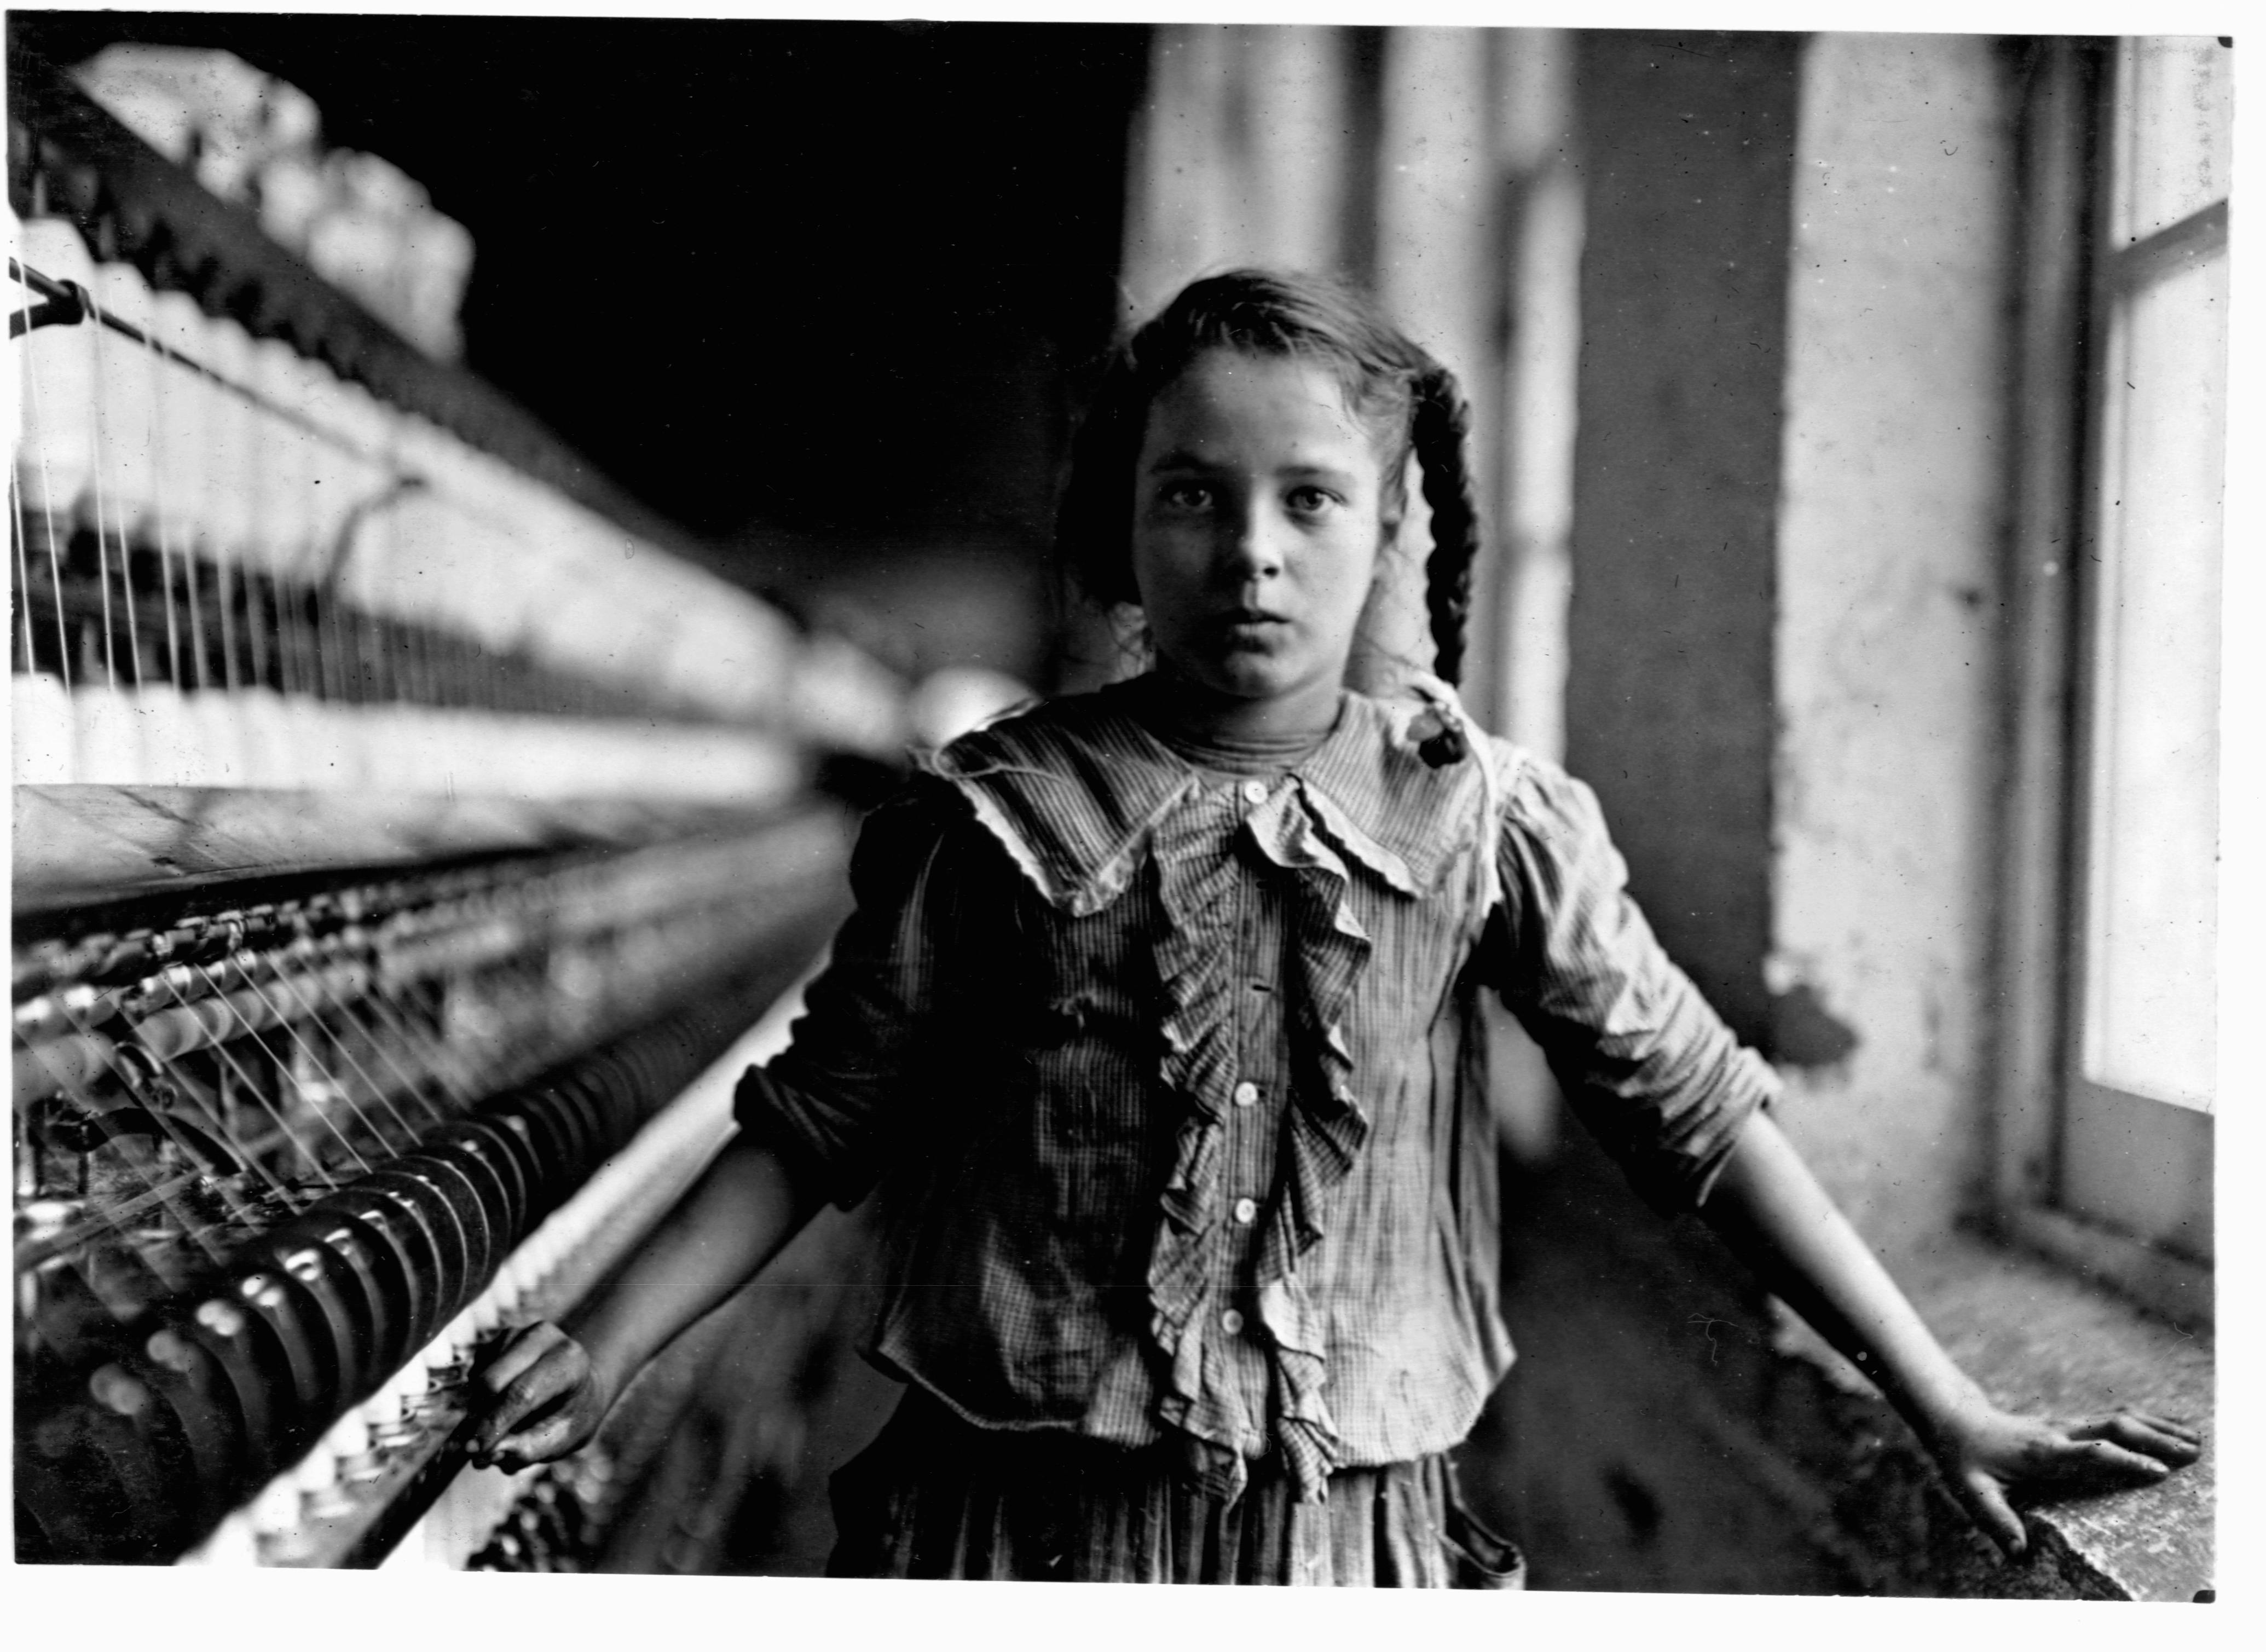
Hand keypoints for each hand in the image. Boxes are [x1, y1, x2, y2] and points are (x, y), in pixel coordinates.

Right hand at [464, 1320, 616, 1472]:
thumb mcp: (562, 1439)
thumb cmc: (570, 1416)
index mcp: (570, 1361)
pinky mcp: (501, 1337)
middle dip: (480, 1417)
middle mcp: (544, 1337)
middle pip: (492, 1381)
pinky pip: (477, 1371)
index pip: (523, 1393)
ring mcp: (520, 1332)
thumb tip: (488, 1454)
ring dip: (480, 1408)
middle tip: (477, 1447)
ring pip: (480, 1377)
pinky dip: (481, 1396)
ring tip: (502, 1424)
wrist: (578, 1387)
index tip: (474, 1450)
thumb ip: (528, 1449)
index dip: (495, 1423)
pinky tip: (502, 1403)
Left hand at [1929, 1403, 2202, 1558]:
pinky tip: (2168, 1428)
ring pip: (2117, 1419)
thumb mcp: (1973, 1493)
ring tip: (2195, 1439)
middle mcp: (2058, 1434)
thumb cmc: (1965, 1461)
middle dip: (2155, 1439)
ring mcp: (2065, 1426)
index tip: (2159, 1472)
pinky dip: (2144, 1422)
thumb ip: (1996, 1521)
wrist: (1956, 1421)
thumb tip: (2019, 1554)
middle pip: (2113, 1429)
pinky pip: (2111, 1420)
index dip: (2124, 1460)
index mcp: (2042, 1453)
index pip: (2090, 1453)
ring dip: (2157, 1427)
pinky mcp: (2069, 1424)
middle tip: (2193, 1454)